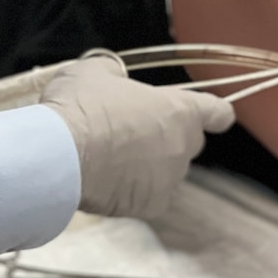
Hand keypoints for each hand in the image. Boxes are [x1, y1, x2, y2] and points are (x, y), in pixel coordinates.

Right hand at [41, 53, 234, 218]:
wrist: (60, 156)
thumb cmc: (81, 107)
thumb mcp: (94, 72)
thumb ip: (115, 73)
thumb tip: (113, 75)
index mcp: (180, 110)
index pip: (217, 112)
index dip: (216, 113)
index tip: (217, 117)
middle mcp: (182, 146)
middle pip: (188, 142)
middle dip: (167, 136)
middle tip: (132, 130)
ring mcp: (168, 179)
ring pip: (166, 171)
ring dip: (148, 165)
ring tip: (110, 157)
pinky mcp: (150, 205)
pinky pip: (148, 197)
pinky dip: (133, 191)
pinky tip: (108, 180)